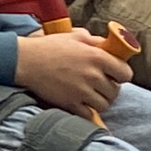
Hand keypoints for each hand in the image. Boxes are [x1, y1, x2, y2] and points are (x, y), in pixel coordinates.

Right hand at [11, 29, 129, 116]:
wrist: (25, 60)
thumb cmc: (49, 46)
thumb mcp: (75, 36)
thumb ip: (95, 41)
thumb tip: (108, 46)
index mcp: (97, 56)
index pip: (126, 73)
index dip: (122, 75)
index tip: (115, 75)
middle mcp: (93, 75)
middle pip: (115, 91)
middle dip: (110, 89)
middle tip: (100, 86)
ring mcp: (82, 91)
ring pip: (104, 105)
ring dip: (100, 102)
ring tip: (91, 96)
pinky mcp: (70, 103)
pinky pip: (88, 115)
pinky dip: (87, 112)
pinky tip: (82, 105)